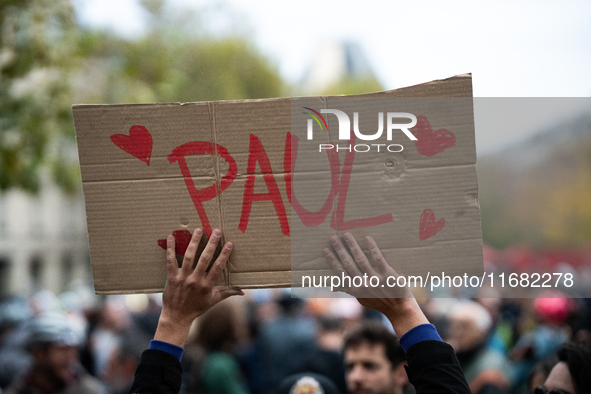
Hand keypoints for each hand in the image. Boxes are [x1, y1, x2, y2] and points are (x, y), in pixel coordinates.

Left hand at [154, 228, 243, 346]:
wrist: (177, 317)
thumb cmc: (196, 308)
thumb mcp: (213, 301)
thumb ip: (228, 293)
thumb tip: (243, 292)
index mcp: (207, 286)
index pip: (218, 267)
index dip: (224, 255)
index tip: (229, 244)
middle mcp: (195, 280)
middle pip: (205, 259)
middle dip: (212, 244)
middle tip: (216, 231)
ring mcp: (183, 278)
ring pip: (189, 257)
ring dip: (194, 243)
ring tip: (198, 230)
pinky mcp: (171, 277)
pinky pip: (170, 260)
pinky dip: (170, 248)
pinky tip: (171, 237)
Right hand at [324, 233, 428, 336]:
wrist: (399, 309)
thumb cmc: (378, 302)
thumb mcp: (361, 298)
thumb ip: (348, 290)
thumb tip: (332, 286)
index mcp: (355, 290)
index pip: (340, 272)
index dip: (332, 261)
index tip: (326, 250)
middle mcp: (363, 285)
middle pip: (348, 264)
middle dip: (340, 250)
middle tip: (333, 238)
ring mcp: (375, 280)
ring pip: (361, 260)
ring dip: (353, 246)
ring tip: (347, 235)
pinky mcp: (388, 275)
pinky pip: (378, 259)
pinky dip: (372, 248)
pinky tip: (368, 238)